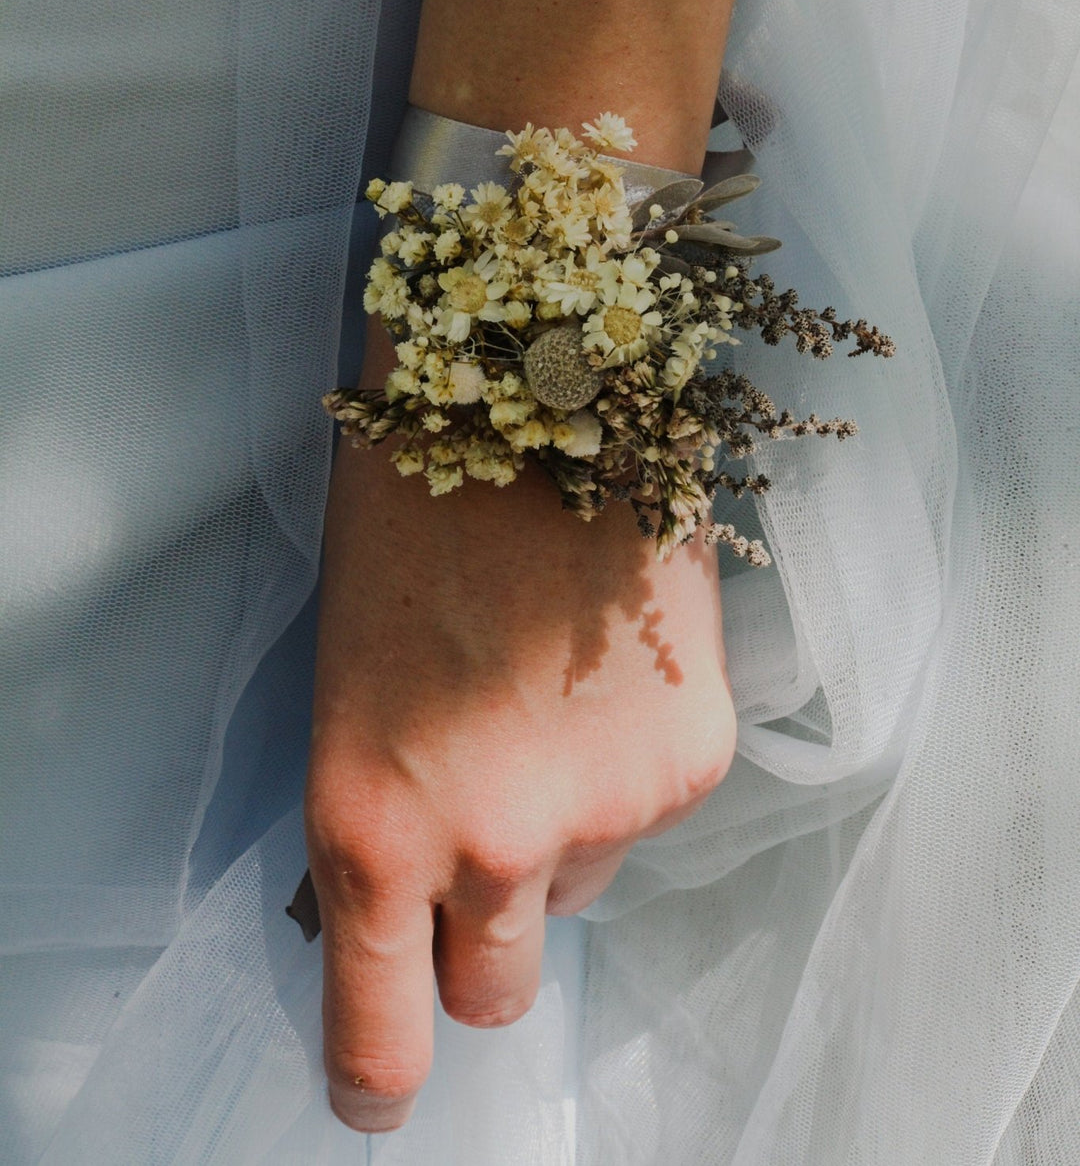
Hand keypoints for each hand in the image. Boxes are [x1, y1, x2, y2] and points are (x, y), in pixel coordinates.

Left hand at [306, 427, 735, 1131]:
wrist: (528, 381)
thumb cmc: (406, 513)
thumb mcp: (349, 684)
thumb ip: (384, 818)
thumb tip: (414, 902)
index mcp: (372, 821)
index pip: (381, 1028)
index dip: (375, 1073)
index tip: (378, 1089)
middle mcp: (493, 840)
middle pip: (496, 989)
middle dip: (478, 944)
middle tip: (478, 845)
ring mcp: (607, 808)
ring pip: (579, 885)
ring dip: (559, 829)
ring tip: (541, 690)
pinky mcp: (691, 760)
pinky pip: (648, 813)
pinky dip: (622, 764)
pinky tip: (600, 661)